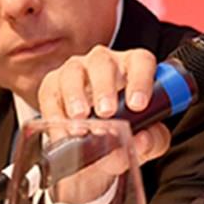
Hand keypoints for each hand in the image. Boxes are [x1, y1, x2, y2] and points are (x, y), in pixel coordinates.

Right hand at [37, 45, 171, 164]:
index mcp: (133, 67)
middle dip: (104, 87)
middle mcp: (104, 63)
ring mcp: (76, 70)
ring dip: (75, 95)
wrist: (98, 140)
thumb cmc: (128, 126)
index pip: (141, 62)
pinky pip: (50, 94)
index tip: (139, 105)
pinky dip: (55, 115)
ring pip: (73, 72)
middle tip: (107, 112)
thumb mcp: (146, 135)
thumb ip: (153, 139)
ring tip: (80, 120)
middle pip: (103, 62)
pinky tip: (63, 132)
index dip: (141, 81)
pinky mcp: (52, 84)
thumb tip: (143, 141)